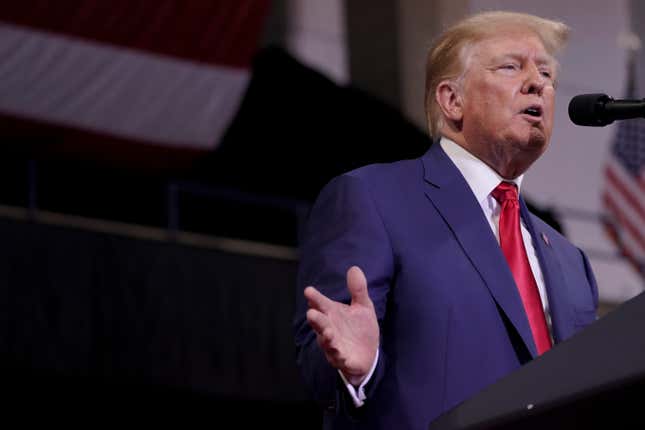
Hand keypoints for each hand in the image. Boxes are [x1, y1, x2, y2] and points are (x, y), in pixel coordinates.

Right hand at [304, 266, 378, 385]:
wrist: (368, 355)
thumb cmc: (360, 329)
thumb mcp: (363, 307)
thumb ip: (358, 289)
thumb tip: (354, 268)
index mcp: (333, 314)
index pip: (321, 304)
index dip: (315, 298)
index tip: (309, 291)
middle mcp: (329, 328)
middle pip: (320, 323)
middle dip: (316, 319)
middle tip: (311, 312)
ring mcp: (334, 345)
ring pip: (327, 341)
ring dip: (326, 337)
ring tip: (327, 333)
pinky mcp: (343, 359)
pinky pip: (339, 357)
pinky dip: (338, 355)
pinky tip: (340, 352)